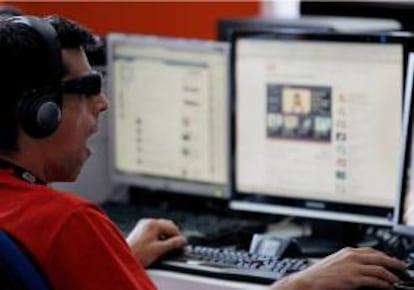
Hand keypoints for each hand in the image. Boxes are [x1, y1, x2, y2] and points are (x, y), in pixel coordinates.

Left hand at [126, 218, 186, 266]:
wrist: (123, 258)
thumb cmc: (138, 254)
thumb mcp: (159, 250)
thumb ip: (173, 244)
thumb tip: (183, 241)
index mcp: (153, 224)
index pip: (173, 227)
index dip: (179, 237)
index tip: (182, 244)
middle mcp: (148, 222)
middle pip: (167, 225)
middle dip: (173, 235)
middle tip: (176, 245)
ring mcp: (143, 225)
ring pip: (161, 227)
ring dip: (166, 236)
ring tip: (166, 246)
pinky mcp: (141, 230)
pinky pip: (154, 230)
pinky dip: (159, 236)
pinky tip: (158, 245)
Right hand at [269, 247, 405, 289]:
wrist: (309, 281)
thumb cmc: (319, 274)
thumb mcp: (335, 263)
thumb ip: (348, 262)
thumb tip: (360, 267)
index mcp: (347, 251)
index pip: (370, 250)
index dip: (383, 255)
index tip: (391, 259)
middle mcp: (351, 256)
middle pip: (379, 257)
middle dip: (393, 262)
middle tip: (402, 266)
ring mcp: (353, 267)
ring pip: (379, 268)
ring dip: (391, 275)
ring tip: (397, 279)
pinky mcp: (353, 279)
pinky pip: (374, 280)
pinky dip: (384, 284)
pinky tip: (388, 287)